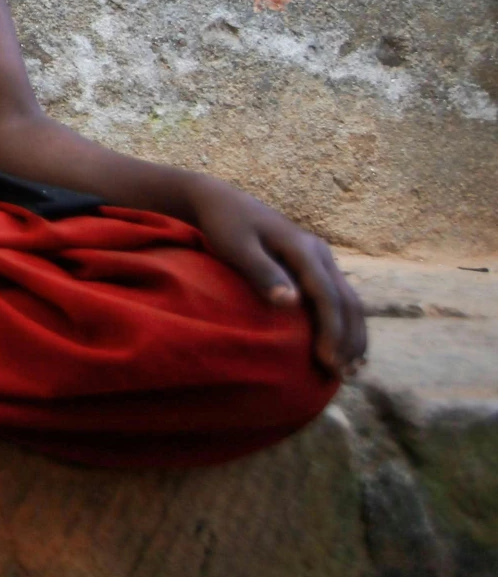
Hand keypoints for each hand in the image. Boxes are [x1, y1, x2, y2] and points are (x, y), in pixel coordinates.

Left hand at [188, 178, 366, 377]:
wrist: (221, 201)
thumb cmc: (225, 225)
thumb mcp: (236, 246)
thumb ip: (261, 272)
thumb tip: (290, 302)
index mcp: (303, 248)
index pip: (327, 295)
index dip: (331, 330)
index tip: (327, 361)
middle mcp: (320, 253)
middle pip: (348, 301)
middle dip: (350, 339)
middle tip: (344, 375)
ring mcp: (321, 258)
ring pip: (351, 300)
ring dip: (354, 335)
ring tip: (352, 370)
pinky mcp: (316, 266)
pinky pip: (341, 298)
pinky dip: (347, 324)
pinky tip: (346, 348)